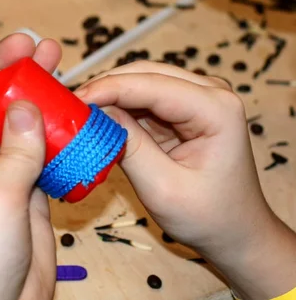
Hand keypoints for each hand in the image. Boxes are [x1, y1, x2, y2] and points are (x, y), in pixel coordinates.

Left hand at [0, 21, 60, 299]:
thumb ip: (15, 150)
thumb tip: (27, 106)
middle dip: (3, 67)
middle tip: (33, 43)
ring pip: (9, 118)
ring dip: (30, 92)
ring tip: (56, 61)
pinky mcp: (20, 185)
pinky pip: (34, 144)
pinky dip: (51, 126)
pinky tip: (69, 107)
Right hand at [76, 62, 295, 299]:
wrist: (235, 230)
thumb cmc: (208, 216)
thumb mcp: (162, 188)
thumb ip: (129, 147)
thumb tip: (95, 114)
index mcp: (216, 109)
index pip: (151, 84)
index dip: (108, 88)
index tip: (71, 100)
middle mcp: (211, 91)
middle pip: (145, 74)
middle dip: (105, 87)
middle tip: (68, 107)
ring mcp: (197, 95)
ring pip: (140, 80)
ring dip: (109, 94)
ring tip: (78, 112)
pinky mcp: (183, 105)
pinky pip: (143, 95)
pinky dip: (118, 104)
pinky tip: (97, 117)